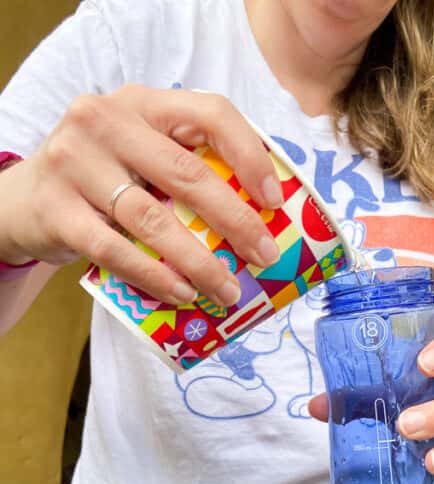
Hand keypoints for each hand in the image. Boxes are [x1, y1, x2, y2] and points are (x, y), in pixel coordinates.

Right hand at [1, 86, 283, 305]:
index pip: (209, 113)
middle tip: (264, 257)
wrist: (24, 201)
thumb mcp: (140, 154)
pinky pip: (115, 250)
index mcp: (142, 104)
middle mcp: (106, 122)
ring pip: (152, 219)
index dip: (249, 155)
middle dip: (235, 221)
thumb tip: (263, 216)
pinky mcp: (57, 211)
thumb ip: (185, 166)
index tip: (274, 200)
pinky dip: (154, 276)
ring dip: (200, 262)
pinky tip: (183, 294)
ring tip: (228, 291)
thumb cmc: (103, 181)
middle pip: (186, 174)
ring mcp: (75, 164)